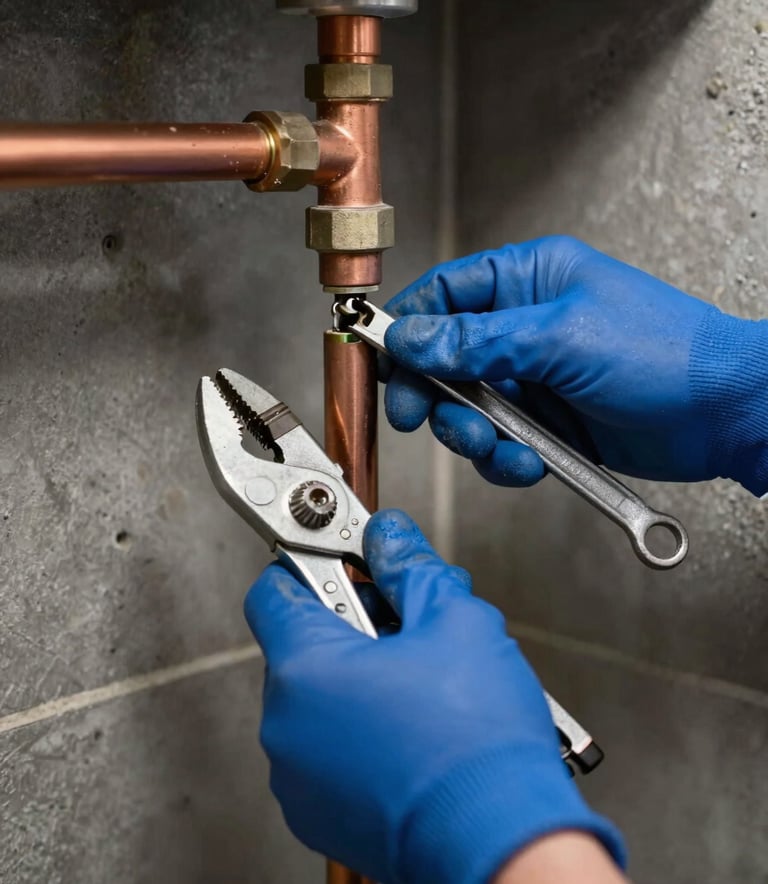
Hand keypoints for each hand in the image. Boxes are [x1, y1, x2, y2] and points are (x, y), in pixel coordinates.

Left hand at [244, 509, 623, 883]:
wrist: (497, 841)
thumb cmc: (476, 744)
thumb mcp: (455, 621)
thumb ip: (411, 567)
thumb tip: (391, 538)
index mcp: (305, 667)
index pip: (273, 590)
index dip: (311, 566)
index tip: (344, 564)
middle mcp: (286, 724)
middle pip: (303, 645)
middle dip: (353, 626)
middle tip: (408, 628)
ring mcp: (297, 775)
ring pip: (318, 698)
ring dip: (359, 680)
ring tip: (420, 687)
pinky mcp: (318, 811)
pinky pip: (326, 749)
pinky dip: (358, 731)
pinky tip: (411, 730)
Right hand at [383, 237, 767, 494]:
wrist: (722, 415)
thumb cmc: (665, 353)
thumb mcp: (558, 339)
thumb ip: (476, 342)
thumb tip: (412, 337)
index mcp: (529, 280)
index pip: (444, 293)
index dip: (406, 325)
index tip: (379, 356)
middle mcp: (524, 325)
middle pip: (443, 357)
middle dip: (431, 392)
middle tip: (418, 414)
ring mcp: (535, 376)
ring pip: (466, 407)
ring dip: (469, 433)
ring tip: (493, 444)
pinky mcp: (547, 421)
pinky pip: (500, 442)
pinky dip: (504, 459)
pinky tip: (527, 461)